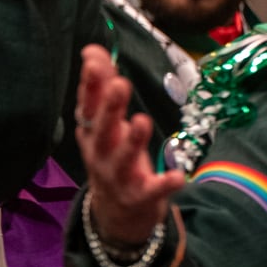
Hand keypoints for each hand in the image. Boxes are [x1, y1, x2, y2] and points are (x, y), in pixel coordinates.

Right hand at [76, 45, 184, 246]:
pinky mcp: (139, 197)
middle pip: (102, 130)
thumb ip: (101, 88)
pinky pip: (152, 190)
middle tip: (119, 84)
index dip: (90, 84)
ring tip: (142, 121)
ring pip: (124, 159)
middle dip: (109, 108)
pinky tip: (178, 175)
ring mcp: (118, 177)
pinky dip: (164, 184)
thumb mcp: (105, 125)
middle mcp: (99, 154)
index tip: (95, 60)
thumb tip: (93, 51)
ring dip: (132, 141)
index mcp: (91, 133)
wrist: (115, 215)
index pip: (87, 106)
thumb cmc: (112, 157)